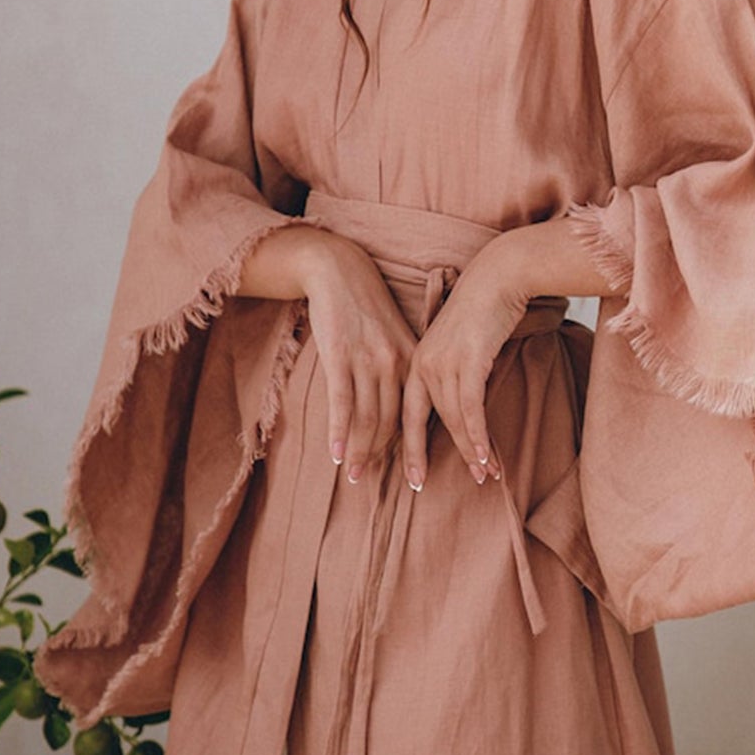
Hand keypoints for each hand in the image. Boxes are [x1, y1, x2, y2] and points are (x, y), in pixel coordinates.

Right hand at [301, 233, 418, 484]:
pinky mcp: (339, 356)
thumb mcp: (395, 336)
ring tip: (354, 477)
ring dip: (360, 453)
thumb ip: (401, 370)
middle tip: (374, 483)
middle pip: (391, 423)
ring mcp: (367, 360)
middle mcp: (395, 362)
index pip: (417, 415)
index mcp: (414, 359)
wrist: (339, 271)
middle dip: (384, 458)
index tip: (416, 479)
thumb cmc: (367, 308)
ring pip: (367, 419)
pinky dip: (340, 433)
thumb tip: (404, 411)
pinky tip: (337, 456)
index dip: (416, 449)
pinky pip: (342, 403)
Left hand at [400, 248, 530, 491]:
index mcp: (415, 361)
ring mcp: (443, 362)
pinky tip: (486, 456)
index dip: (406, 447)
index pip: (405, 413)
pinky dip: (478, 436)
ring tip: (483, 475)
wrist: (498, 277)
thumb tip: (460, 407)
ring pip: (452, 419)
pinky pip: (470, 409)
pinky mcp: (467, 361)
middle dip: (429, 455)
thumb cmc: (482, 310)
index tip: (410, 475)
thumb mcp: (458, 346)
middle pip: (424, 421)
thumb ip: (452, 374)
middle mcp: (423, 364)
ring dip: (470, 451)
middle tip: (434, 484)